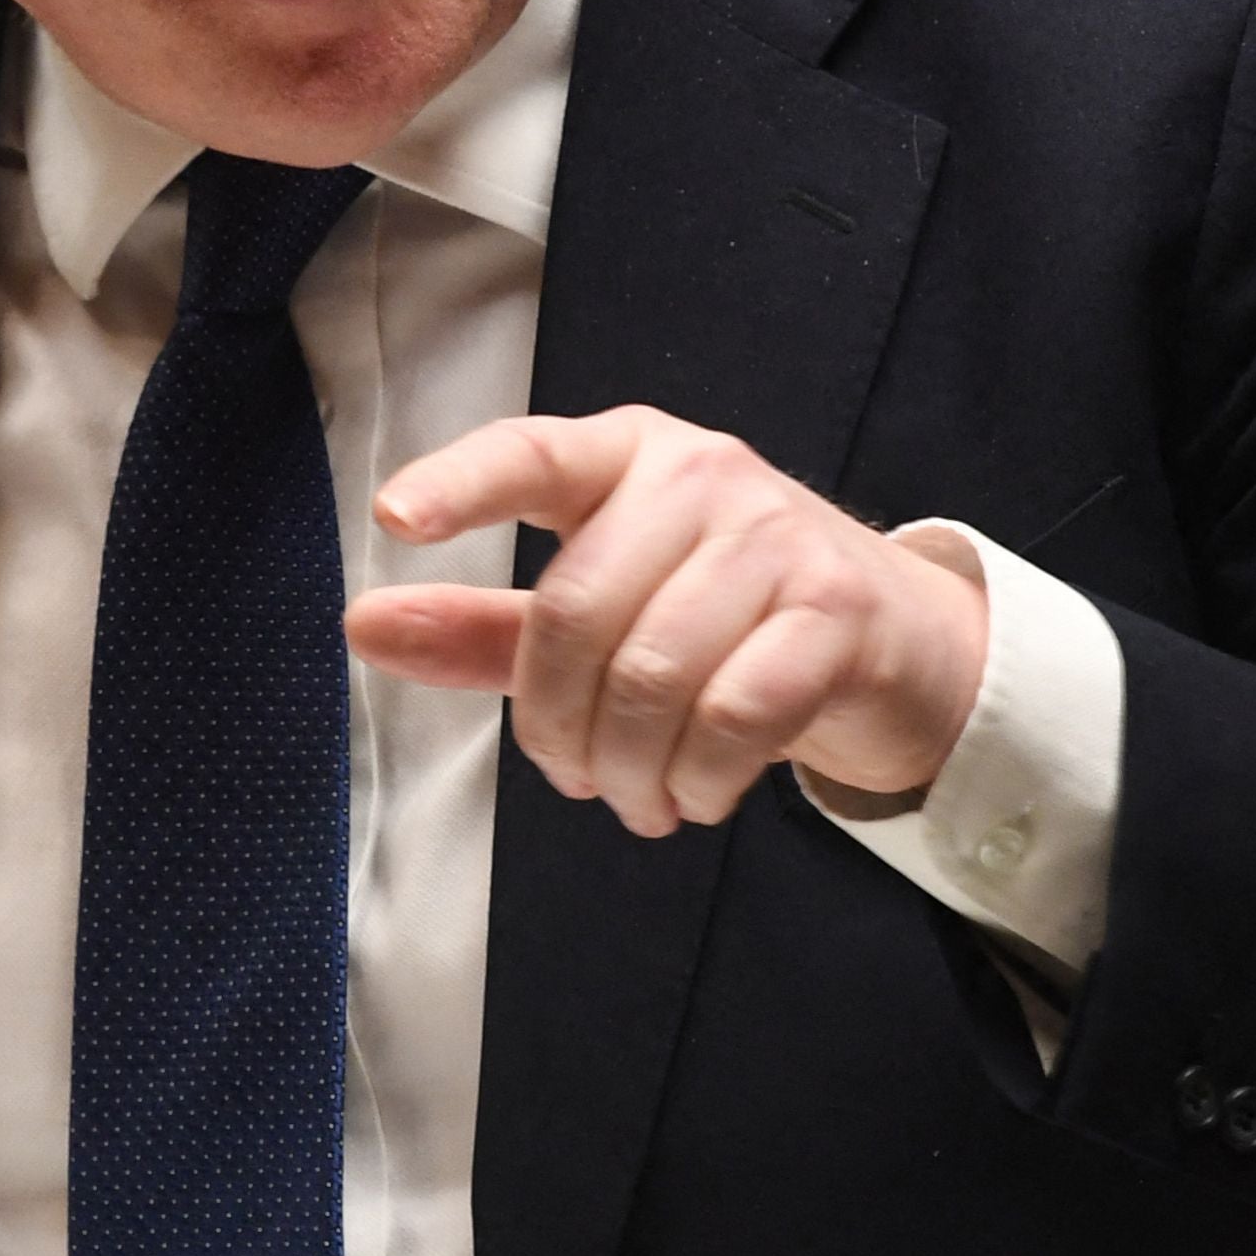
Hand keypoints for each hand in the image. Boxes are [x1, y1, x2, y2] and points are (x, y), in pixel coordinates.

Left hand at [344, 410, 990, 831]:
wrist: (894, 639)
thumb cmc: (721, 616)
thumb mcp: (598, 613)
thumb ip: (483, 626)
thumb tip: (361, 625)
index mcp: (623, 458)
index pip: (531, 455)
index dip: (461, 484)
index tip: (394, 517)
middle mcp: (700, 476)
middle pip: (579, 612)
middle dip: (560, 725)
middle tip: (576, 778)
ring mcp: (775, 537)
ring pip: (655, 674)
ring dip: (632, 770)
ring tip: (637, 799)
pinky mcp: (835, 611)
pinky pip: (735, 714)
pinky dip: (700, 780)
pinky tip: (697, 795)